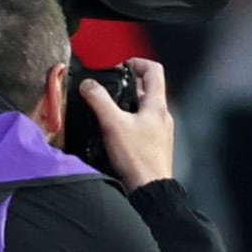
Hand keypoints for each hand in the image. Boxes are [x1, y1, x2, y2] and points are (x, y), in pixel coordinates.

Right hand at [79, 56, 177, 189]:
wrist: (150, 189)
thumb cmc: (137, 158)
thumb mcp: (113, 124)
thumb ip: (99, 100)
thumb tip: (88, 85)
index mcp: (157, 106)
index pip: (154, 70)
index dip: (137, 62)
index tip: (121, 66)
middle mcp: (162, 116)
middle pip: (148, 88)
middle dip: (128, 83)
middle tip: (110, 85)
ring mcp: (160, 130)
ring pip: (145, 107)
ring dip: (128, 102)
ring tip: (109, 106)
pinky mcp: (155, 144)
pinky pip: (143, 123)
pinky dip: (130, 119)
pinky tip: (115, 129)